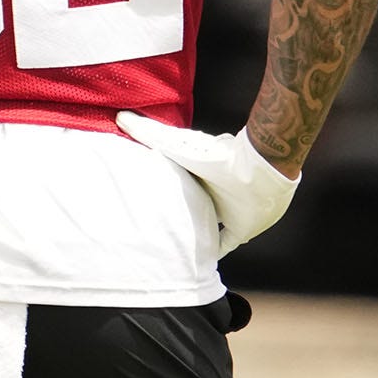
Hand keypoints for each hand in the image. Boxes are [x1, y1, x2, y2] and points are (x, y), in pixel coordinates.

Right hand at [116, 113, 301, 255]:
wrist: (257, 171)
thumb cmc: (216, 156)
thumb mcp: (174, 144)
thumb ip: (148, 132)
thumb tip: (120, 115)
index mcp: (197, 174)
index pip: (179, 183)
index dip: (166, 190)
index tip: (147, 199)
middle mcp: (212, 191)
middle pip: (193, 204)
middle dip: (180, 212)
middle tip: (156, 225)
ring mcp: (228, 209)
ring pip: (208, 223)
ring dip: (197, 231)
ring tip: (175, 244)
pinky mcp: (241, 227)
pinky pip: (226, 243)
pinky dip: (215, 251)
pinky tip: (202, 262)